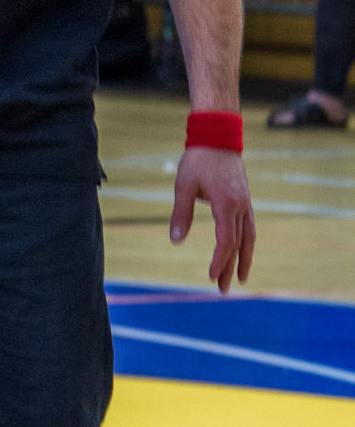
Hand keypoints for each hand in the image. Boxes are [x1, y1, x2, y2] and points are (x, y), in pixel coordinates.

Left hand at [170, 145, 256, 292]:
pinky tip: (241, 252)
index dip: (219, 261)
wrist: (217, 136)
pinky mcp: (245, 199)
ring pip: (249, 237)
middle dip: (231, 268)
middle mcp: (241, 206)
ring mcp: (246, 203)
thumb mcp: (184, 186)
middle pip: (238, 244)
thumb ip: (181, 214)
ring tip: (241, 278)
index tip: (210, 276)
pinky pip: (249, 227)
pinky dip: (246, 243)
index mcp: (226, 204)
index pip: (226, 241)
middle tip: (223, 290)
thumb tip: (176, 241)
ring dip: (244, 259)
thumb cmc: (199, 160)